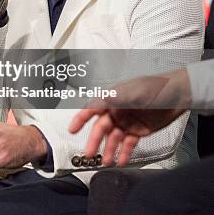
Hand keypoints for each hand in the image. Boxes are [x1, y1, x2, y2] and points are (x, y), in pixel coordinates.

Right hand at [68, 70, 189, 165]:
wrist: (177, 95)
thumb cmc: (156, 87)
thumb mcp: (137, 91)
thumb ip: (120, 98)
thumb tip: (105, 99)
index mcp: (112, 99)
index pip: (92, 109)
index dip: (80, 119)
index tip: (73, 129)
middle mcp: (116, 111)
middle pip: (101, 128)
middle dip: (94, 141)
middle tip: (89, 152)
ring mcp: (126, 122)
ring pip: (113, 138)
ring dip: (108, 150)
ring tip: (106, 161)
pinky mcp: (137, 131)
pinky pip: (128, 144)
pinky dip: (124, 153)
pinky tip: (122, 160)